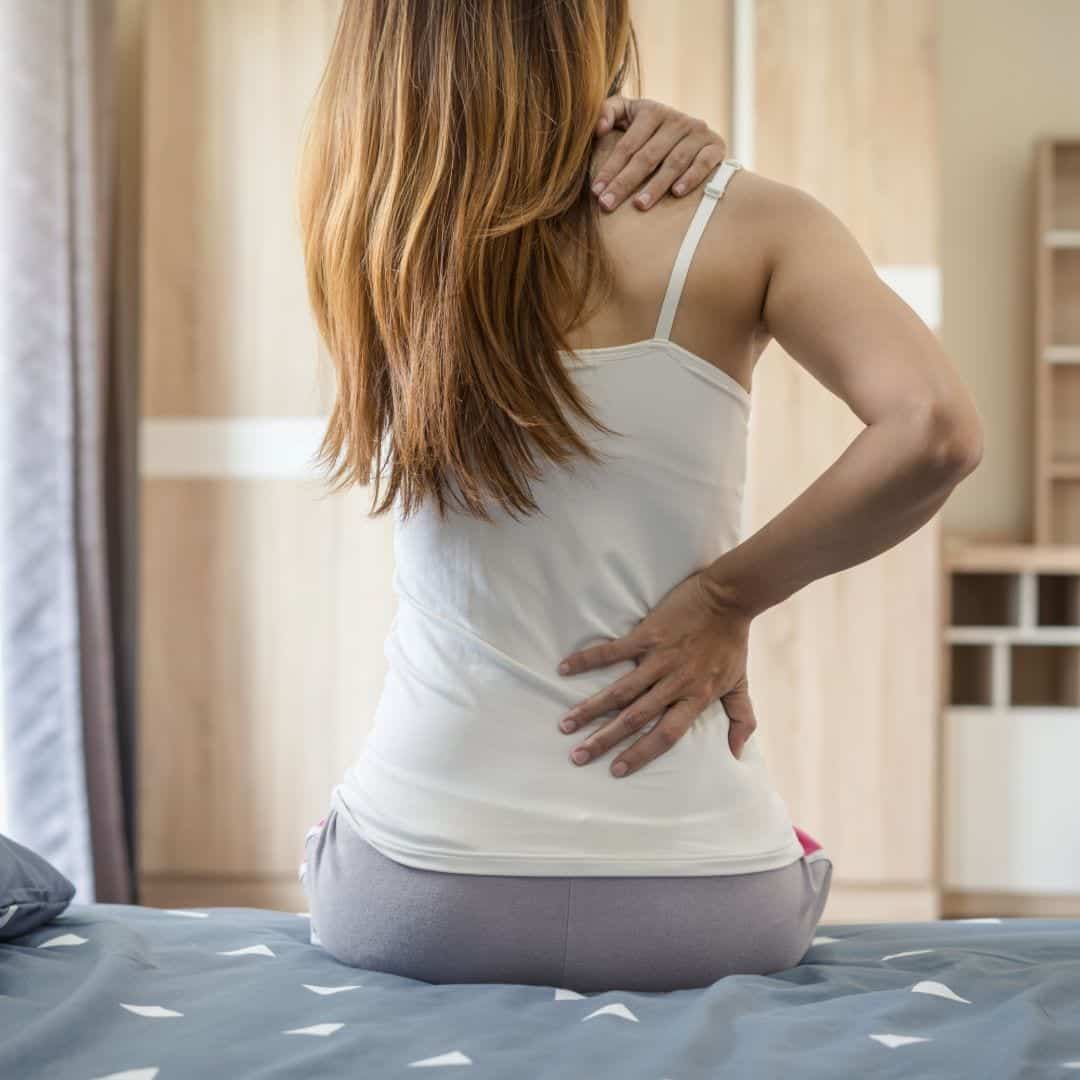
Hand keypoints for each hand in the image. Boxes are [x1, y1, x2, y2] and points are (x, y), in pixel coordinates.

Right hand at [555, 571, 757, 775]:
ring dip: (590, 709)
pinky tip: (564, 669)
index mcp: (695, 698)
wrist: (729, 597)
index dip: (640, 753)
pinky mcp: (647, 635)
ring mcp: (658, 659)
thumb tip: (737, 753)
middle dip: (603, 739)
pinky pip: (612, 651)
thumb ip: (742, 719)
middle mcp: (674, 683)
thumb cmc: (732, 642)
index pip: (665, 735)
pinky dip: (587, 660)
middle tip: (578, 757)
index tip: (616, 770)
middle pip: (634, 718)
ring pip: (619, 691)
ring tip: (566, 724)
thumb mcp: (740, 683)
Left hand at [591, 96, 727, 211]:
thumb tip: (597, 128)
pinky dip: (691, 177)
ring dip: (656, 185)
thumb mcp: (628, 114)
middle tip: (608, 204)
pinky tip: (677, 193)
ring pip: (674, 162)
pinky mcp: (716, 146)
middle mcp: (676, 119)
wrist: (692, 136)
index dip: (610, 168)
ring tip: (639, 205)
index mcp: (651, 111)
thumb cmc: (649, 132)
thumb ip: (609, 112)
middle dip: (625, 182)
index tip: (596, 192)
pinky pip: (704, 163)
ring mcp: (697, 132)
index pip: (627, 145)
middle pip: (647, 156)